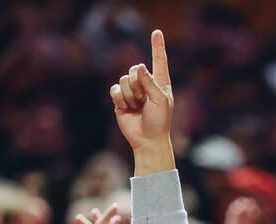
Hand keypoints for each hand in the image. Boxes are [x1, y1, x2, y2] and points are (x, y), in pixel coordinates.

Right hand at [111, 30, 173, 152]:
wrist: (148, 140)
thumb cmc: (159, 121)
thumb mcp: (160, 100)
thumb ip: (150, 83)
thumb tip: (140, 66)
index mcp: (160, 82)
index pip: (159, 60)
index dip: (157, 46)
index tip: (156, 32)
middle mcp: (146, 84)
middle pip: (135, 69)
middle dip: (137, 85)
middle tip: (143, 100)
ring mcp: (132, 91)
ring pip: (123, 80)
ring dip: (130, 95)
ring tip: (137, 107)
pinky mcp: (120, 100)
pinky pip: (114, 90)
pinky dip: (120, 99)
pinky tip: (127, 108)